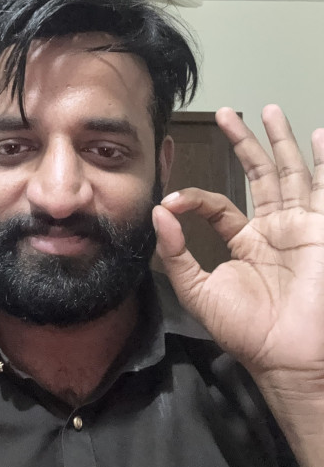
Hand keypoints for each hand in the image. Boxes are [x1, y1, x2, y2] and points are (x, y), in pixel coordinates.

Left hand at [153, 105, 323, 388]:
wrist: (288, 356)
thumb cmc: (247, 331)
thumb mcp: (201, 291)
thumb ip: (177, 253)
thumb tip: (158, 211)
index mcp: (246, 242)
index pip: (219, 206)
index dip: (194, 198)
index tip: (172, 199)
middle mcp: (274, 229)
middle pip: (259, 175)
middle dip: (246, 143)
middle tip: (228, 113)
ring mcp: (301, 227)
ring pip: (290, 173)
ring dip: (282, 141)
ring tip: (271, 110)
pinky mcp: (320, 230)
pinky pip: (323, 189)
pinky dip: (323, 163)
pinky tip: (319, 137)